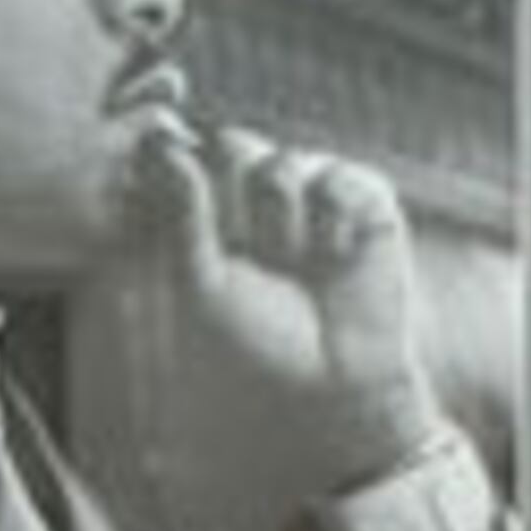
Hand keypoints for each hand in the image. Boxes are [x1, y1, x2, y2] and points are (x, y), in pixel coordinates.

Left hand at [94, 119, 448, 530]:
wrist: (332, 384)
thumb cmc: (258, 344)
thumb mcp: (200, 282)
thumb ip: (182, 214)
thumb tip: (165, 149)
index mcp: (218, 217)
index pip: (193, 160)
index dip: (187, 175)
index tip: (190, 211)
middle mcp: (264, 202)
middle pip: (234, 146)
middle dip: (235, 199)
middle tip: (251, 251)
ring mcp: (314, 196)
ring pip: (282, 163)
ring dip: (283, 221)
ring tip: (297, 266)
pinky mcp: (364, 199)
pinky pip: (337, 177)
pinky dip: (332, 218)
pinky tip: (335, 257)